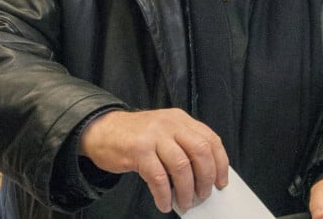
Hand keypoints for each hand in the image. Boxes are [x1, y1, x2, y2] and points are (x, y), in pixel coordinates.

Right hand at [79, 108, 228, 212]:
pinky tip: (163, 202)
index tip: (221, 182)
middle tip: (203, 194)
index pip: (210, 139)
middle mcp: (168, 123)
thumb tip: (205, 176)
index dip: (220, 163)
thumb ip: (183, 145)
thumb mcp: (163, 131)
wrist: (101, 129)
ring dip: (186, 190)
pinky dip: (164, 195)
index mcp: (179, 119)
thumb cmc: (135, 136)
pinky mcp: (137, 149)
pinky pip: (158, 178)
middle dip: (206, 178)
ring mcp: (153, 135)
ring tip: (184, 202)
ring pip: (181, 166)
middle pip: (200, 151)